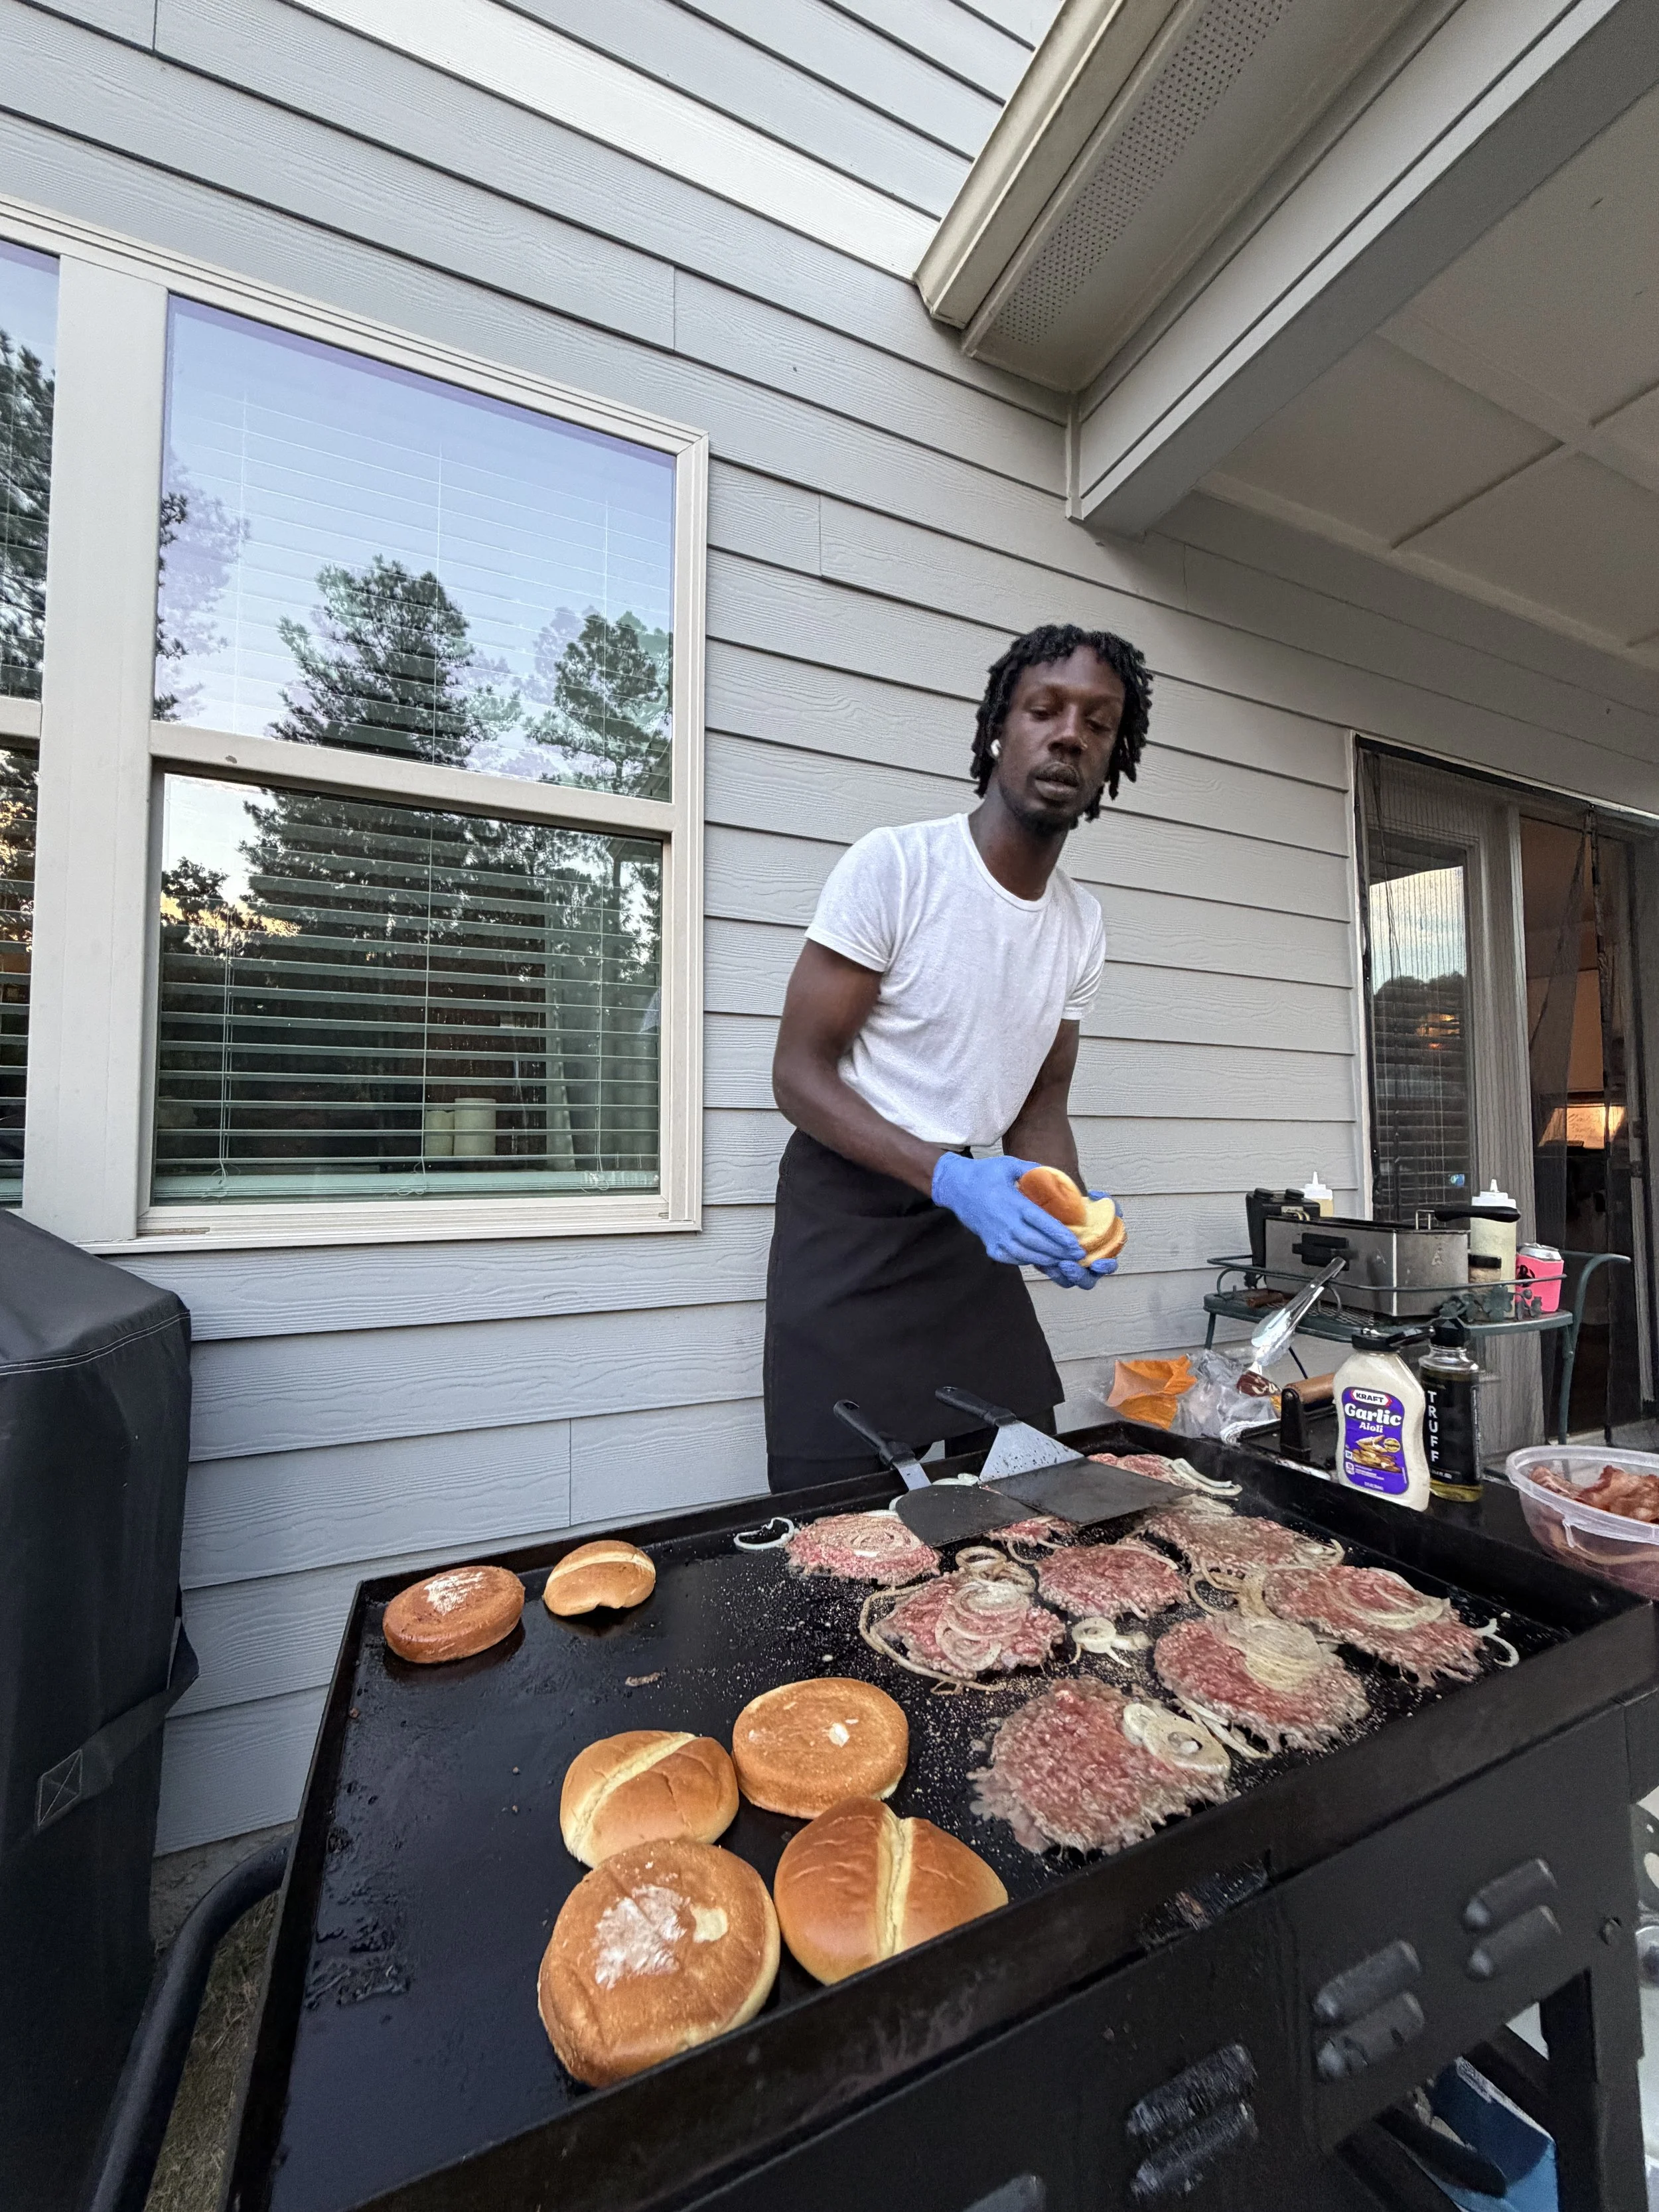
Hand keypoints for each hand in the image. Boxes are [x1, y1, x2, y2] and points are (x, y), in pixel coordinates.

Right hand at [931, 1152, 1087, 1270]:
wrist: (955, 1187)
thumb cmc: (984, 1174)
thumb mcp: (1008, 1164)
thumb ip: (1032, 1169)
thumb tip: (1055, 1175)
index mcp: (1013, 1203)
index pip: (1041, 1222)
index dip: (1059, 1234)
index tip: (1075, 1242)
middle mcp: (1005, 1223)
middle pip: (1036, 1242)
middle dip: (1059, 1251)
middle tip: (1077, 1255)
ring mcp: (996, 1237)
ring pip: (1025, 1254)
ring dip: (1046, 1259)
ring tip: (1063, 1260)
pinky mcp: (990, 1245)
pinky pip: (1011, 1258)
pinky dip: (1027, 1261)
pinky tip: (1040, 1259)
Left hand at [1037, 1189, 1121, 1288]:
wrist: (1057, 1213)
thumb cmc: (1081, 1211)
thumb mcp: (1093, 1202)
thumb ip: (1101, 1198)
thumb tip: (1095, 1196)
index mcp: (1103, 1252)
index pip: (1110, 1265)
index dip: (1106, 1266)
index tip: (1098, 1263)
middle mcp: (1089, 1264)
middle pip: (1089, 1280)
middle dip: (1080, 1275)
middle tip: (1067, 1265)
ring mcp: (1073, 1268)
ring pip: (1070, 1281)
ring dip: (1064, 1275)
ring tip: (1055, 1264)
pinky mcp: (1057, 1267)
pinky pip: (1056, 1276)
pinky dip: (1051, 1271)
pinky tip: (1043, 1263)